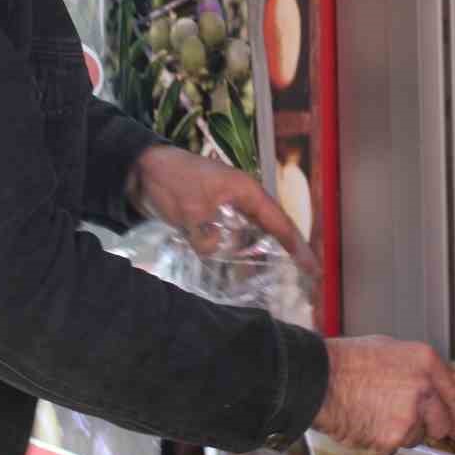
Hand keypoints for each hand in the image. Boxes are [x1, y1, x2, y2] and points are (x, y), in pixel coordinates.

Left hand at [129, 144, 318, 275]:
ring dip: (260, 257)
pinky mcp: (208, 217)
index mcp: (245, 190)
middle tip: (302, 280)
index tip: (313, 268)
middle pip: (271, 230)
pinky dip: (236, 255)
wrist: (140, 169)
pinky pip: (231, 240)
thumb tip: (214, 252)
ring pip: (251, 237)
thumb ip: (206, 234)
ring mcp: (225, 208)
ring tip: (273, 284)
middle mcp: (241, 199)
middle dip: (286, 254)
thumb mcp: (190, 208)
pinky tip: (237, 274)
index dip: (298, 246)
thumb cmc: (171, 180)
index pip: (279, 221)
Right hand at [312, 336, 454, 454]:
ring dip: (400, 434)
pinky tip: (363, 423)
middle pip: (442, 425)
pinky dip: (379, 443)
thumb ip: (416, 370)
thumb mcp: (389, 349)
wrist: (319, 379)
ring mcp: (410, 416)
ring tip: (373, 415)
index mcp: (426, 362)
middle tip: (406, 423)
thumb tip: (430, 389)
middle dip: (428, 428)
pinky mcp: (393, 439)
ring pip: (416, 439)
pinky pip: (393, 448)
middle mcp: (425, 389)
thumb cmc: (347, 361)